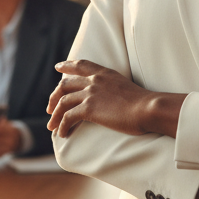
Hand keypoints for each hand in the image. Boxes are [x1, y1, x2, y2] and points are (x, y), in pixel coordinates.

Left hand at [47, 59, 184, 138]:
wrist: (148, 109)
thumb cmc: (145, 104)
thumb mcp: (126, 88)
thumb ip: (115, 89)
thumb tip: (113, 100)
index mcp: (105, 73)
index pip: (81, 65)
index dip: (67, 65)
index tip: (58, 67)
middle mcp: (95, 80)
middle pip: (66, 84)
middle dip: (55, 96)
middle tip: (50, 108)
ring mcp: (91, 93)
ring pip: (63, 102)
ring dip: (55, 115)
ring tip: (52, 126)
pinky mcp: (89, 108)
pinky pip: (68, 117)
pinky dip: (63, 126)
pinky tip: (63, 134)